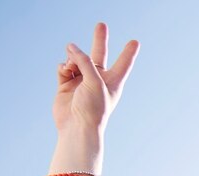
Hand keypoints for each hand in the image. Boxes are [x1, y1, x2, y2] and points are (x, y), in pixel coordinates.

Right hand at [52, 23, 138, 137]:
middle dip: (99, 39)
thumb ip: (84, 61)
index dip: (128, 53)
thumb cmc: (93, 109)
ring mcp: (81, 81)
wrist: (76, 127)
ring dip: (73, 57)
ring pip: (76, 58)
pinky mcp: (66, 84)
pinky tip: (65, 70)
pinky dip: (63, 66)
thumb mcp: (94, 81)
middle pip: (98, 54)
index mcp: (113, 82)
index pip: (123, 63)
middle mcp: (97, 79)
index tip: (135, 41)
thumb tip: (70, 46)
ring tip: (72, 65)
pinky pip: (63, 67)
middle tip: (101, 24)